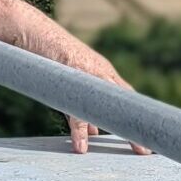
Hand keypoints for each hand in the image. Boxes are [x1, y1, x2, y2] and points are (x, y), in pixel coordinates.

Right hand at [26, 22, 150, 155]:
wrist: (32, 30)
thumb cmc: (52, 58)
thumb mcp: (72, 83)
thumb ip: (84, 107)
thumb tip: (94, 133)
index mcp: (104, 75)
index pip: (128, 99)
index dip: (138, 118)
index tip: (149, 137)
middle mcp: (102, 75)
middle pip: (128, 105)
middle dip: (139, 127)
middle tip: (148, 150)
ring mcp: (89, 76)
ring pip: (111, 108)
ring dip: (124, 130)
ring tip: (137, 149)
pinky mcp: (70, 80)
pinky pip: (76, 112)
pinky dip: (79, 130)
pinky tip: (81, 147)